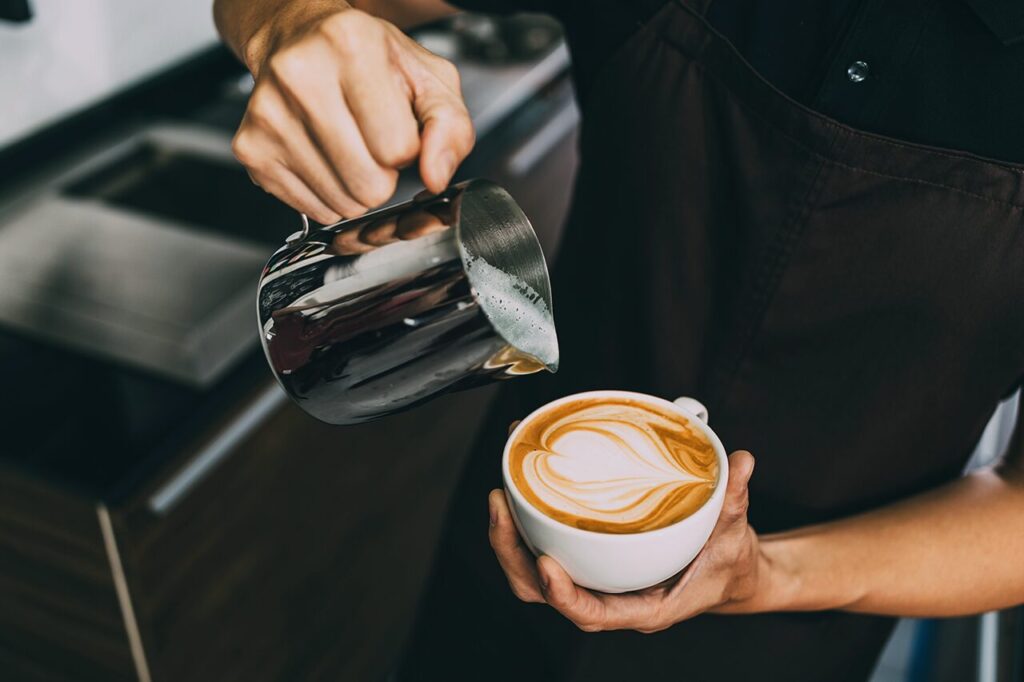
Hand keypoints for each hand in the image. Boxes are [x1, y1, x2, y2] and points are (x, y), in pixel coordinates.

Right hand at [232, 4, 473, 223]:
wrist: (297, 37)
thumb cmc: (368, 58)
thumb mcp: (428, 78)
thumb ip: (450, 128)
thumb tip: (435, 178)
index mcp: (351, 45)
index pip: (399, 147)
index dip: (408, 148)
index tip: (396, 126)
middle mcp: (300, 75)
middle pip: (370, 184)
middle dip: (384, 174)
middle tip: (372, 142)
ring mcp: (268, 115)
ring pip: (341, 203)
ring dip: (357, 187)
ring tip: (349, 146)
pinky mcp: (251, 149)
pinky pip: (313, 209)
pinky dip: (329, 195)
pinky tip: (325, 157)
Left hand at [488, 450, 767, 632]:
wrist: (729, 573)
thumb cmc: (727, 563)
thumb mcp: (735, 534)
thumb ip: (733, 499)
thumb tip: (741, 462)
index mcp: (643, 606)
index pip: (592, 614)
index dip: (563, 594)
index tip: (545, 562)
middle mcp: (610, 598)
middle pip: (543, 593)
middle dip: (513, 553)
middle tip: (500, 503)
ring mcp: (594, 580)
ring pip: (533, 576)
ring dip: (509, 539)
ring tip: (499, 492)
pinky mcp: (587, 561)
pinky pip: (544, 550)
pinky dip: (526, 526)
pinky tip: (518, 488)